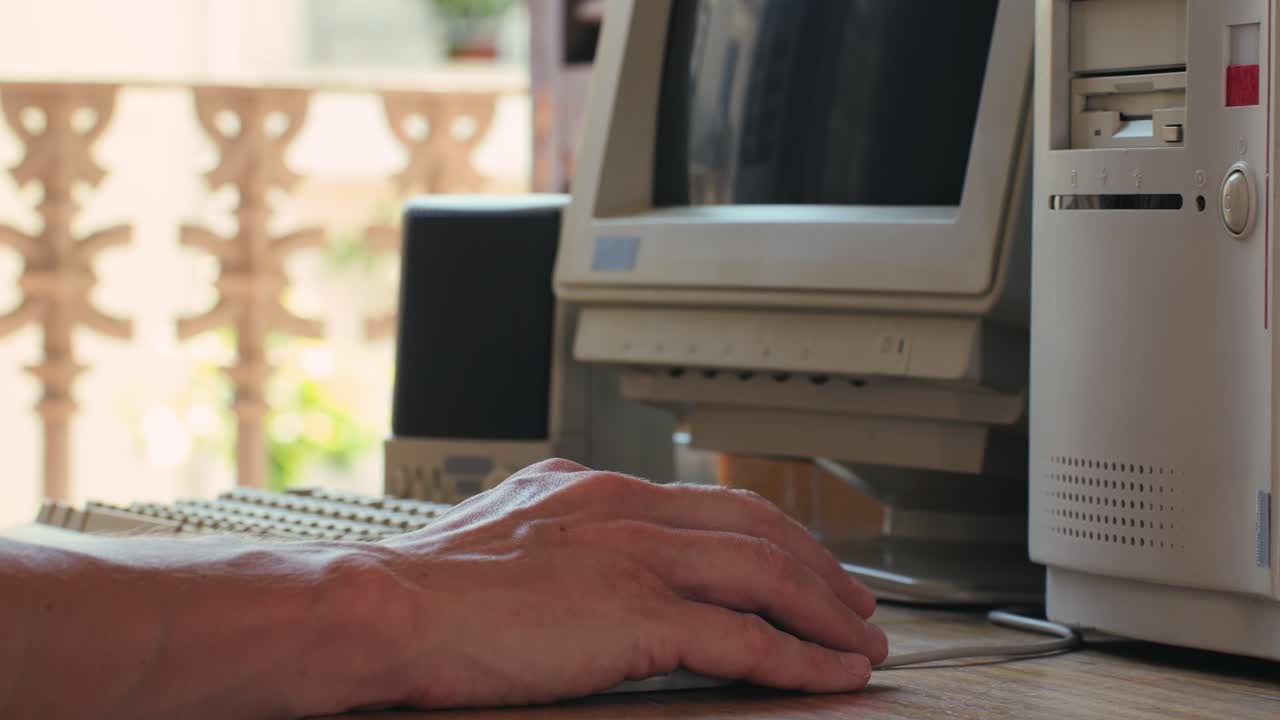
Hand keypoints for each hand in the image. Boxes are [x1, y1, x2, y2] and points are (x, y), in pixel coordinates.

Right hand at [376, 458, 886, 708]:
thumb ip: (559, 533)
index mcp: (594, 486)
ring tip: (862, 643)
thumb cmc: (427, 587)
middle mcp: (626, 508)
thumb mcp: (504, 532)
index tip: (801, 558)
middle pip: (756, 527)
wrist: (385, 605)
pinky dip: (800, 658)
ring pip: (766, 574)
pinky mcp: (637, 615)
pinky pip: (746, 637)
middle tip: (857, 600)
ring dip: (826, 612)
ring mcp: (636, 558)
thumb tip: (586, 564)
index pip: (710, 501)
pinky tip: (831, 675)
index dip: (771, 531)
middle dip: (819, 565)